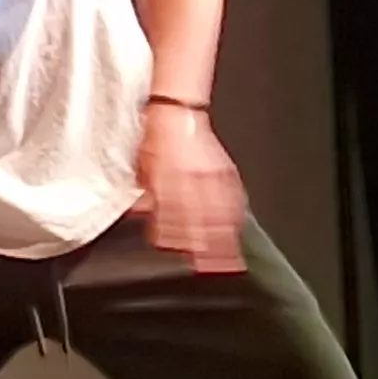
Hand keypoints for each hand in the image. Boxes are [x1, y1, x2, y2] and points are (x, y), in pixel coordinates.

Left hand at [135, 105, 248, 274]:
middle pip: (197, 218)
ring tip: (228, 258)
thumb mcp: (139, 167)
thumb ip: (143, 193)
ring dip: (224, 237)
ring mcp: (209, 174)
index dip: (171, 234)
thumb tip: (141, 213)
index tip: (174, 251)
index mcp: (166, 177)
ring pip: (219, 211)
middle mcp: (189, 177)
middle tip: (206, 267)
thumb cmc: (156, 139)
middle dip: (202, 245)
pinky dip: (236, 214)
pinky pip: (234, 195)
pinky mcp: (225, 168)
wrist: (177, 111)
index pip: (169, 213)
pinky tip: (238, 227)